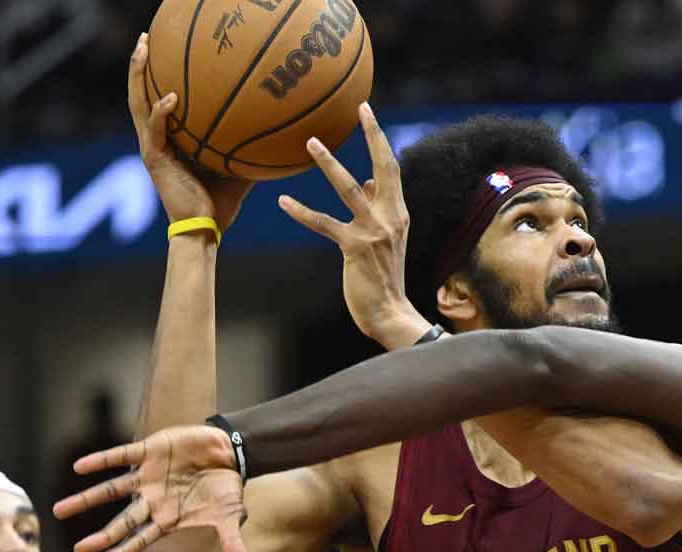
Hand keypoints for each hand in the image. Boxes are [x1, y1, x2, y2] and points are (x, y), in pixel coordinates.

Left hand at [51, 425, 251, 551]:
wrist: (229, 452)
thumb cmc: (226, 488)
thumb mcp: (231, 516)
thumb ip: (232, 543)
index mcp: (167, 517)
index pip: (139, 538)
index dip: (121, 550)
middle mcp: (151, 499)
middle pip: (121, 521)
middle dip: (100, 536)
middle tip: (77, 549)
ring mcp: (147, 476)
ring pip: (110, 490)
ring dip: (85, 500)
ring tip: (58, 511)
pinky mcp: (148, 451)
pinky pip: (120, 456)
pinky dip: (101, 461)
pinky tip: (80, 467)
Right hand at [129, 33, 252, 231]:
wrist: (205, 230)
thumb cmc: (220, 204)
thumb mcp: (238, 168)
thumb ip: (247, 147)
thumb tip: (276, 131)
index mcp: (169, 141)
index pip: (156, 101)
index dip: (156, 76)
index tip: (163, 49)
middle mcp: (155, 141)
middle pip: (140, 94)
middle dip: (140, 65)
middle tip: (145, 38)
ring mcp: (151, 149)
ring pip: (137, 104)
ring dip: (139, 76)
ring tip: (143, 49)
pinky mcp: (154, 160)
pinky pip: (155, 130)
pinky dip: (162, 112)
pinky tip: (171, 97)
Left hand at [278, 103, 427, 348]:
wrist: (391, 312)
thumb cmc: (384, 277)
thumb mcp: (387, 239)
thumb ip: (378, 208)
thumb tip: (368, 181)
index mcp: (398, 213)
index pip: (391, 168)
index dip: (379, 138)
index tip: (366, 111)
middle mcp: (391, 217)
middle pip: (384, 167)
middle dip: (373, 135)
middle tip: (359, 108)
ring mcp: (374, 232)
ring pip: (350, 188)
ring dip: (330, 164)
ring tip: (310, 142)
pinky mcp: (354, 248)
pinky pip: (324, 223)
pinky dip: (302, 211)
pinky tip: (283, 200)